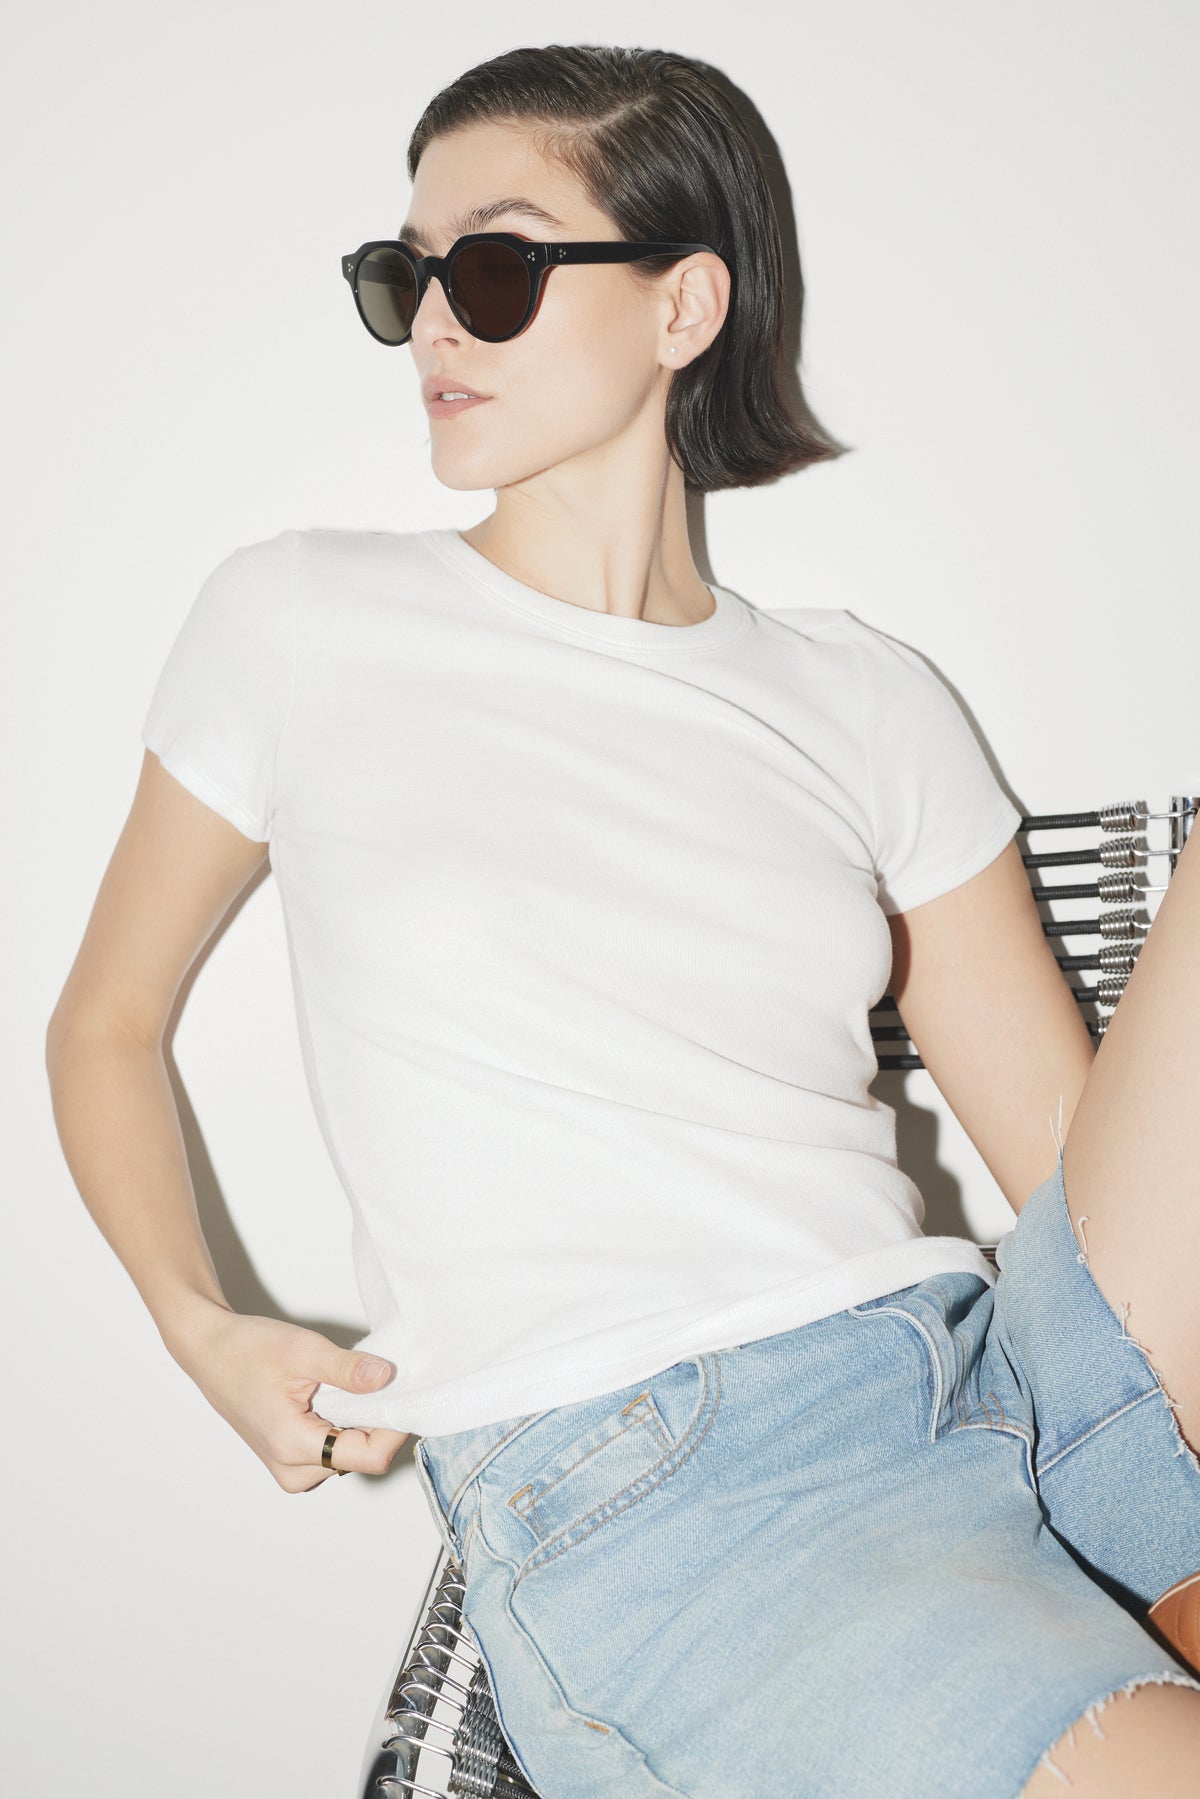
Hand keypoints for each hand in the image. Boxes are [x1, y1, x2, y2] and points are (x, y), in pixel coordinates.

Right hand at [165, 1300, 409, 1490]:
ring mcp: (291, 1470)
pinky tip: (334, 1397)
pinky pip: (334, 1450)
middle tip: (374, 1381)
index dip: (394, 1426)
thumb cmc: (247, 1350)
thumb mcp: (303, 1350)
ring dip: (360, 1423)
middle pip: (362, 1458)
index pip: (370, 1457)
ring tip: (344, 1386)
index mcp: (293, 1446)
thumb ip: (347, 1369)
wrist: (210, 1352)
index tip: (402, 1392)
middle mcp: (293, 1471)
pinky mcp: (291, 1460)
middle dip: (377, 1422)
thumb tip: (387, 1378)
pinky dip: (344, 1425)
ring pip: (351, 1456)